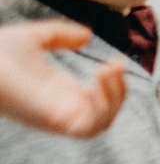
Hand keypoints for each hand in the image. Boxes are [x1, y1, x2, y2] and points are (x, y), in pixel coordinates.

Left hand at [0, 20, 125, 137]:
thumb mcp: (36, 37)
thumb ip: (62, 35)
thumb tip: (88, 36)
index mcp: (60, 93)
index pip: (99, 100)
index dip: (115, 84)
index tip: (117, 61)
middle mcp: (62, 108)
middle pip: (105, 115)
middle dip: (119, 92)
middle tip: (114, 65)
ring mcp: (58, 116)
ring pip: (101, 123)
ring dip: (112, 100)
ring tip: (105, 71)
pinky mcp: (52, 122)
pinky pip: (87, 127)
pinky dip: (99, 109)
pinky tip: (93, 84)